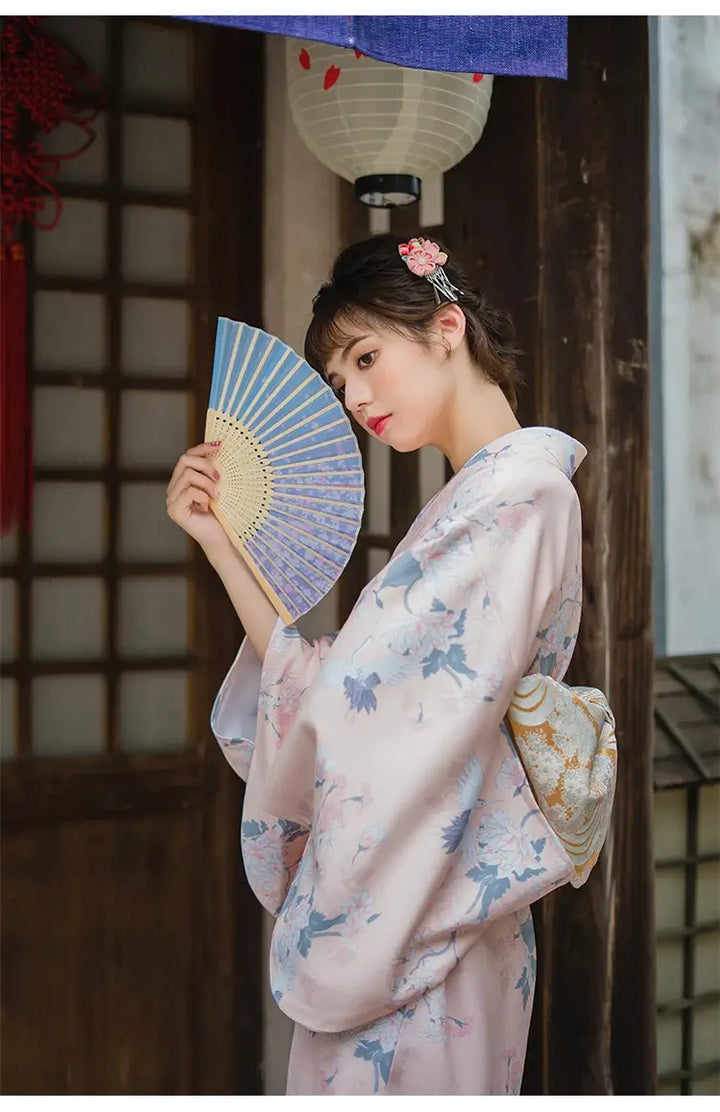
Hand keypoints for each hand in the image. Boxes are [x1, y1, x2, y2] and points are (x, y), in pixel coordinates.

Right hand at [166, 442, 230, 558]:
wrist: (221, 537)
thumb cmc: (221, 513)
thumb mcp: (217, 487)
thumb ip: (211, 472)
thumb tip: (219, 447)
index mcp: (182, 481)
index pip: (187, 456)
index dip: (202, 447)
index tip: (220, 445)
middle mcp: (173, 489)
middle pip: (184, 460)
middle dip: (205, 465)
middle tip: (219, 478)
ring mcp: (171, 500)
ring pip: (187, 475)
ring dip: (207, 483)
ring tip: (217, 496)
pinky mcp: (174, 510)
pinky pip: (189, 491)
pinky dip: (203, 496)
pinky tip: (208, 506)